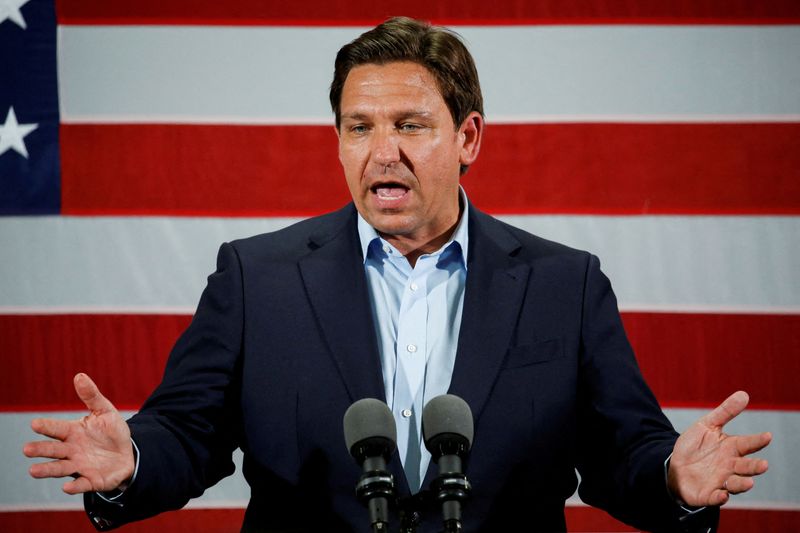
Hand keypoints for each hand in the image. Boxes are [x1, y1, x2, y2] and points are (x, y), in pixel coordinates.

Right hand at [23, 373, 134, 493]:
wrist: (128, 453)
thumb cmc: (111, 432)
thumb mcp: (105, 411)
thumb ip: (92, 396)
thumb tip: (79, 375)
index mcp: (73, 432)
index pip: (57, 428)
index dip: (47, 426)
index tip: (35, 423)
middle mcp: (72, 450)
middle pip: (54, 450)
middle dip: (41, 450)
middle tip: (26, 449)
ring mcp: (80, 466)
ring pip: (60, 468)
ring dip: (47, 470)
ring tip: (33, 471)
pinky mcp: (91, 480)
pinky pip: (82, 484)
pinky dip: (74, 486)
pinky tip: (66, 487)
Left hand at [668, 390, 770, 506]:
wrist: (674, 466)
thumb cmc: (695, 446)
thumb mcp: (707, 425)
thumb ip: (725, 412)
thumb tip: (744, 394)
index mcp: (731, 448)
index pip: (747, 444)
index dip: (757, 440)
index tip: (767, 436)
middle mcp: (730, 466)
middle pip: (745, 467)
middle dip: (755, 467)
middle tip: (763, 465)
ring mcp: (720, 481)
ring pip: (735, 484)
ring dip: (742, 484)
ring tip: (748, 482)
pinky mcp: (708, 494)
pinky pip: (715, 497)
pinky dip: (720, 497)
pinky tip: (723, 495)